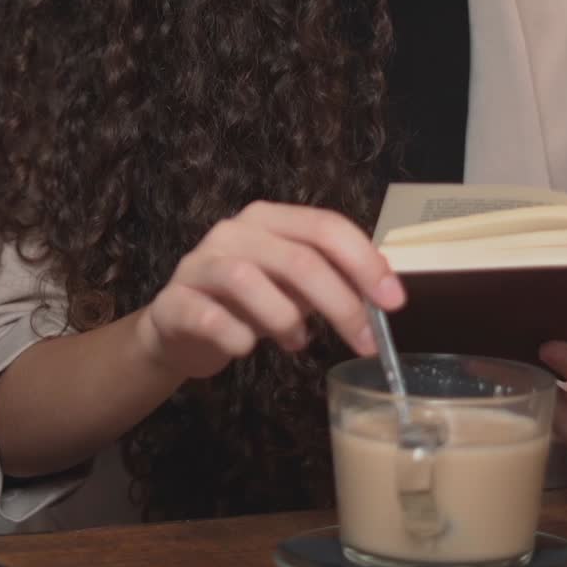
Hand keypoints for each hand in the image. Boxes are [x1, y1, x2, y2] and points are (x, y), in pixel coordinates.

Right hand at [136, 200, 405, 383]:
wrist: (180, 329)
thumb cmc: (248, 304)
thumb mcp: (293, 287)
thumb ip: (331, 279)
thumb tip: (384, 291)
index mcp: (268, 219)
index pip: (324, 226)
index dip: (364, 262)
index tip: (394, 302)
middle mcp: (233, 231)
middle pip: (297, 258)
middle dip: (341, 304)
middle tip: (366, 343)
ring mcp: (199, 263)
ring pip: (249, 281)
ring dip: (285, 319)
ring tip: (297, 342)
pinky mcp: (173, 301)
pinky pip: (209, 317)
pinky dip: (237, 336)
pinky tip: (247, 347)